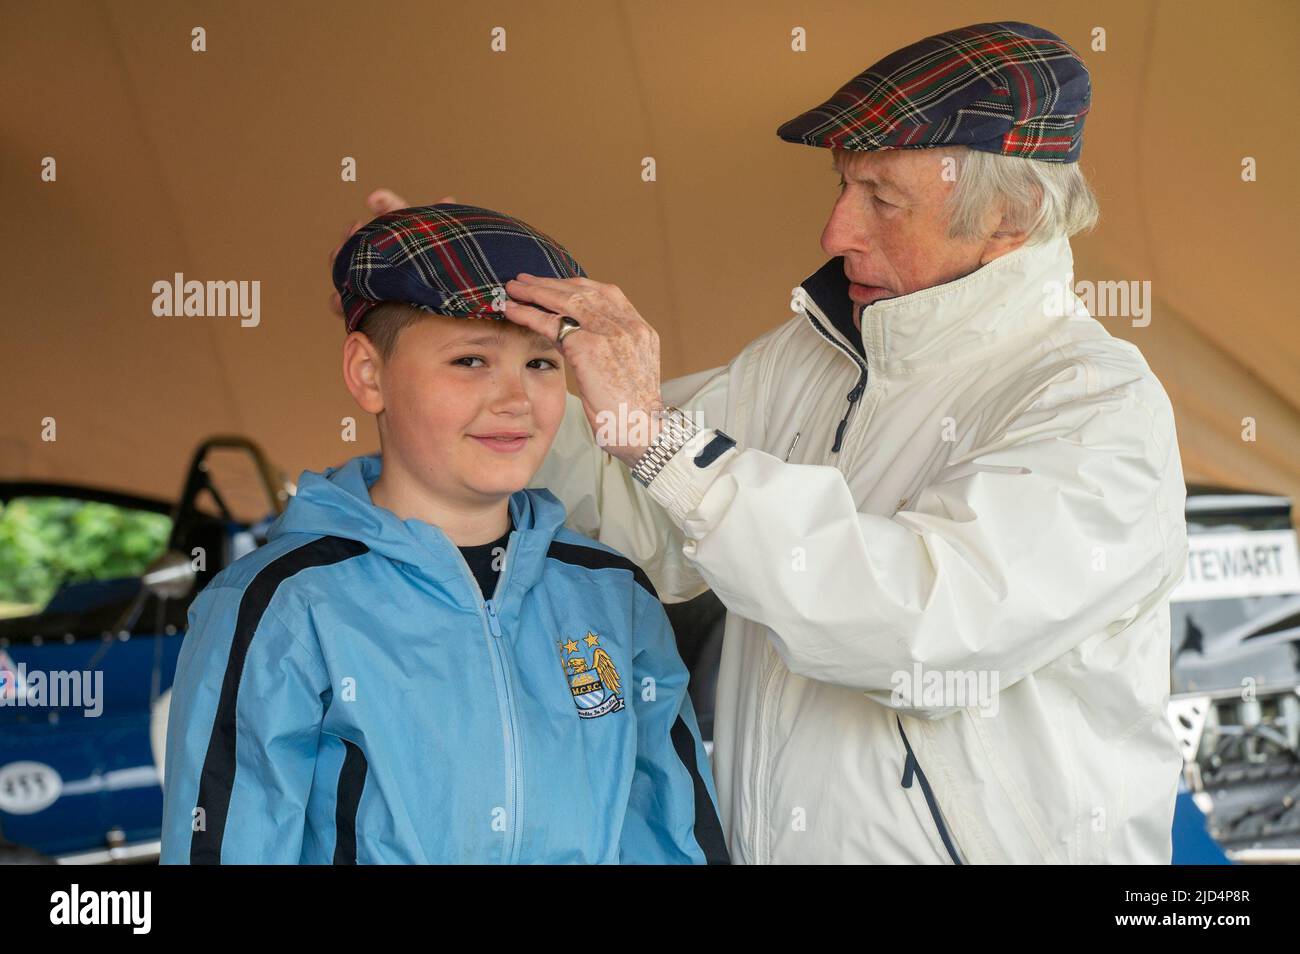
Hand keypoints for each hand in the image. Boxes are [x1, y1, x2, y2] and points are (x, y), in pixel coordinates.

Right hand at [328, 188, 455, 315]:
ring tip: (340, 258)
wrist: (444, 316)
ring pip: (348, 269)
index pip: (391, 212)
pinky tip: (338, 300)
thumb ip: (441, 227)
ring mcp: (371, 280)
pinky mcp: (365, 307)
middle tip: (354, 228)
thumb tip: (447, 198)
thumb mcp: (444, 249)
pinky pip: (346, 304)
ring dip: (340, 262)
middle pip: (361, 240)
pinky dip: (339, 302)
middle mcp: (383, 256)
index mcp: (405, 236)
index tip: (373, 199)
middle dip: (354, 234)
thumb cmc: (444, 279)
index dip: (382, 204)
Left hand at [501, 275, 662, 466]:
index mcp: (640, 330)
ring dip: (536, 293)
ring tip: (513, 289)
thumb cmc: (631, 414)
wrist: (642, 432)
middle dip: (551, 284)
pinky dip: (529, 314)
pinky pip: (552, 324)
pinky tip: (512, 311)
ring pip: (566, 302)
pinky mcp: (590, 346)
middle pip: (584, 292)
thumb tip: (572, 337)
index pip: (606, 294)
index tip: (554, 284)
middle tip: (525, 281)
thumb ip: (607, 350)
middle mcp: (628, 325)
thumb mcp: (624, 373)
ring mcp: (611, 333)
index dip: (576, 286)